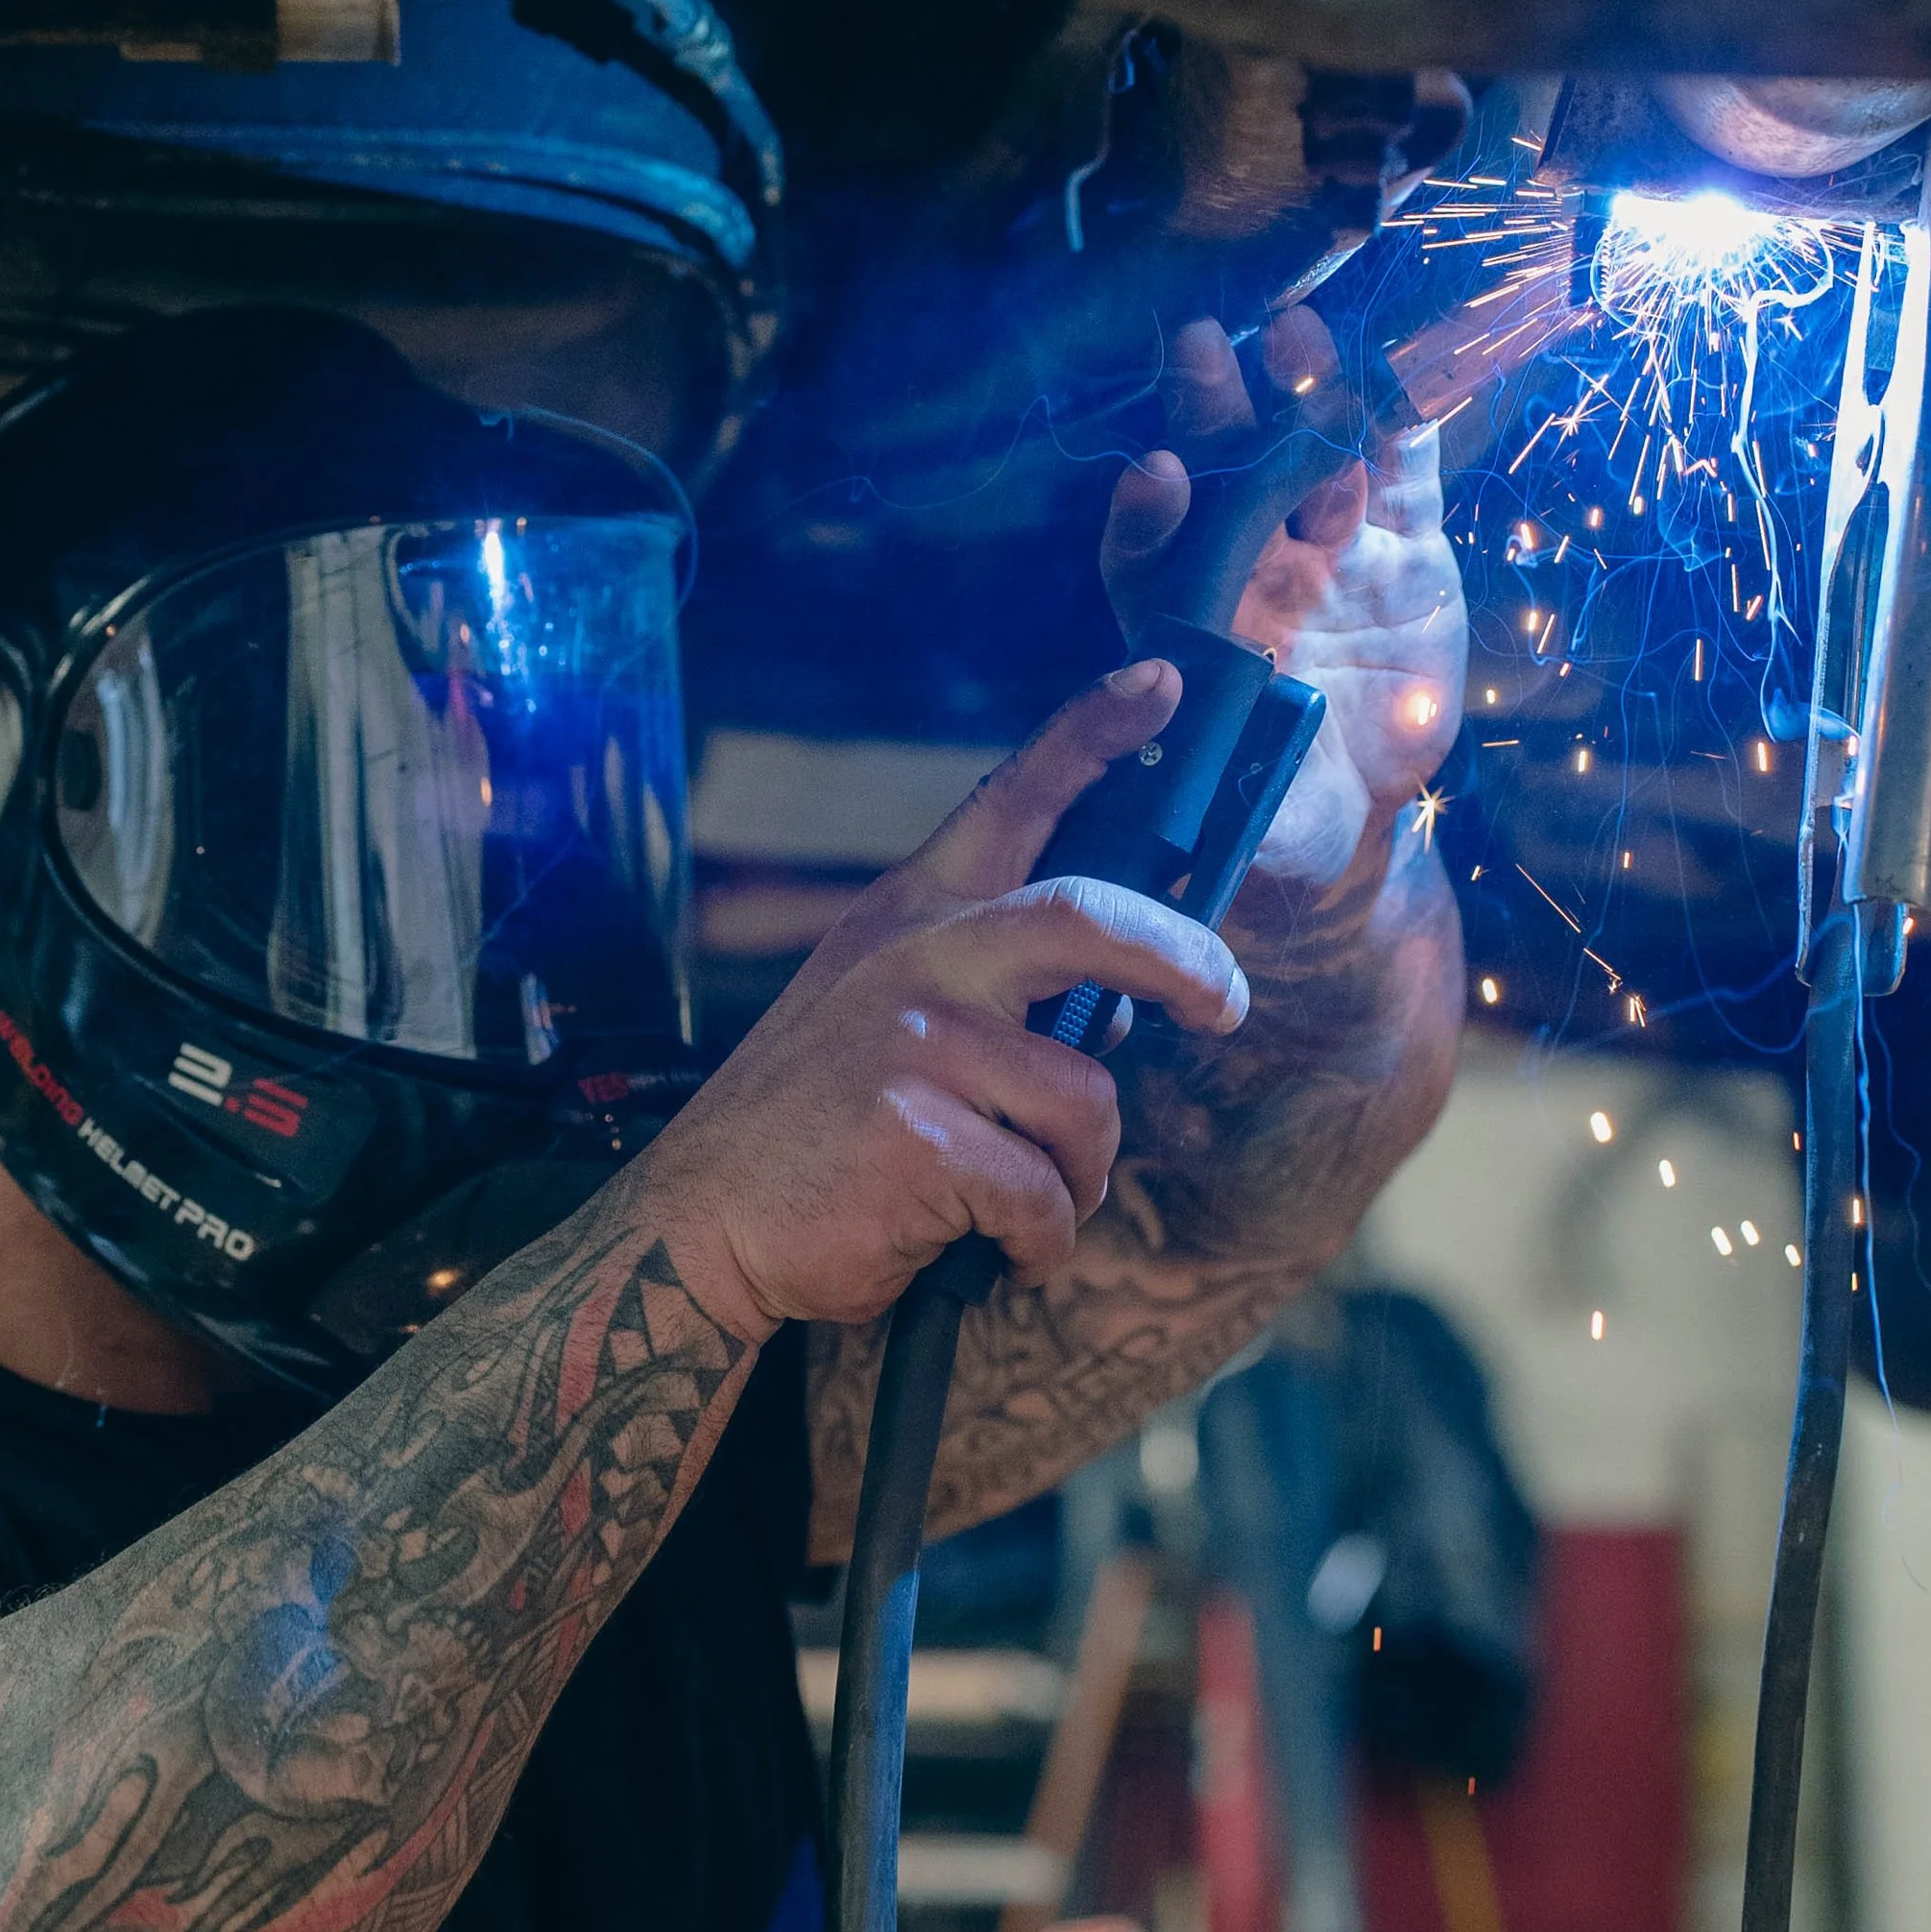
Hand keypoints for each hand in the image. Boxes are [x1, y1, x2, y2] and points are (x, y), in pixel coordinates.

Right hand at [632, 670, 1246, 1341]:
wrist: (704, 1223)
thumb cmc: (818, 1130)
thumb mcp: (883, 1016)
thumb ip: (986, 990)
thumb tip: (1118, 1010)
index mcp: (912, 916)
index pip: (1010, 799)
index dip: (1091, 733)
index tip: (1161, 682)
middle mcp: (915, 957)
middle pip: (1090, 918)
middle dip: (1185, 962)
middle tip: (1226, 1006)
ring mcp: (914, 1041)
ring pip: (1085, 1098)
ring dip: (1081, 1173)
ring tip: (1031, 1200)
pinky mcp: (918, 1134)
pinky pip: (1044, 1193)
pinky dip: (1038, 1241)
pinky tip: (995, 1249)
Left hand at [1100, 306, 1467, 893]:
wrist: (1355, 812)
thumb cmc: (1274, 813)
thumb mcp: (1248, 813)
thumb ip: (1227, 776)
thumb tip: (1187, 752)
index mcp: (1192, 619)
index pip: (1153, 554)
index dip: (1149, 516)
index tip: (1153, 477)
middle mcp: (1249, 565)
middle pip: (1222, 473)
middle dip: (1210, 409)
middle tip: (1200, 347)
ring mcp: (1327, 547)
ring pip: (1307, 454)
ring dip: (1301, 393)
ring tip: (1296, 331)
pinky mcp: (1402, 549)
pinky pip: (1399, 474)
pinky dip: (1402, 424)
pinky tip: (1406, 369)